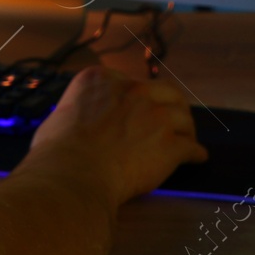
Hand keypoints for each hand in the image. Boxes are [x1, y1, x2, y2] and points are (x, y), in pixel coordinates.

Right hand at [23, 65, 207, 209]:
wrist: (74, 174)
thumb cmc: (57, 151)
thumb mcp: (61, 114)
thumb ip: (79, 110)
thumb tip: (77, 122)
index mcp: (103, 79)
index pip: (132, 82)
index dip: (140, 97)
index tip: (143, 106)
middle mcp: (133, 91)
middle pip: (166, 92)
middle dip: (173, 105)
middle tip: (174, 118)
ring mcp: (155, 116)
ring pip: (183, 117)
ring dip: (186, 129)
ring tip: (188, 138)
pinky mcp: (170, 145)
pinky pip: (191, 148)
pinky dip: (195, 153)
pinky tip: (197, 158)